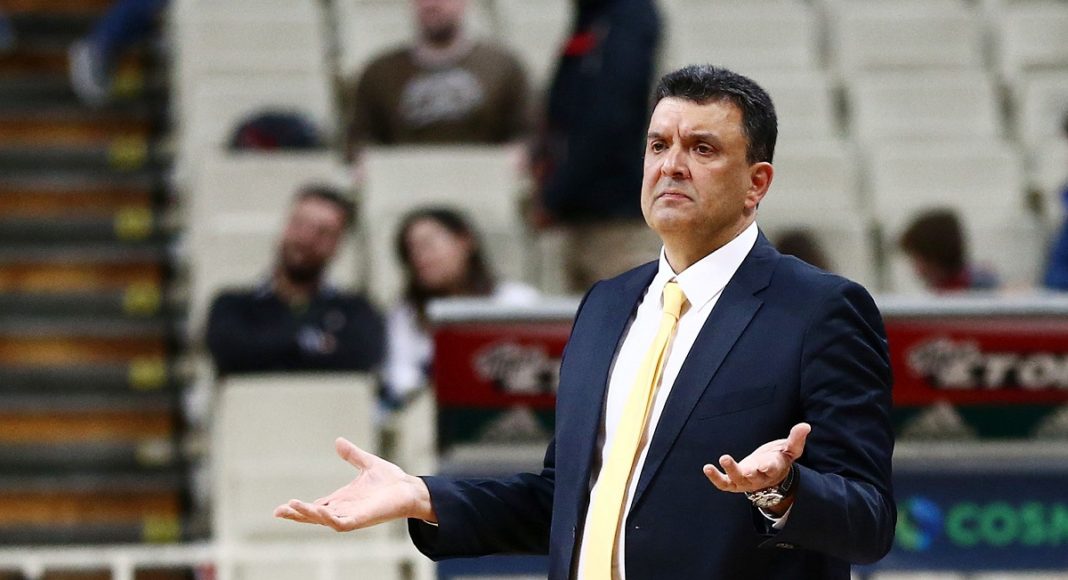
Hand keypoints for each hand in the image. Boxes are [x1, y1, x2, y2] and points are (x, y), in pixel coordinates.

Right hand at [273, 437, 435, 531]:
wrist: (410, 488)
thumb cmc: (391, 480)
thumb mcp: (366, 464)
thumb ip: (352, 455)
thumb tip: (338, 441)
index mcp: (342, 500)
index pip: (316, 507)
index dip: (300, 508)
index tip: (282, 507)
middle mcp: (344, 510)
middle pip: (314, 516)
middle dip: (297, 515)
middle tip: (278, 512)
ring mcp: (352, 516)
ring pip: (323, 520)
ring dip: (308, 515)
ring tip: (292, 507)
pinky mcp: (362, 519)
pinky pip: (341, 523)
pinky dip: (329, 519)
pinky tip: (319, 511)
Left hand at [703, 422, 809, 496]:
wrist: (769, 476)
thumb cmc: (778, 459)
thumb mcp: (790, 450)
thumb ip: (796, 439)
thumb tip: (806, 426)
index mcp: (774, 469)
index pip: (773, 469)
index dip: (769, 467)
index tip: (765, 464)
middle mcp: (759, 478)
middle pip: (753, 477)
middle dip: (748, 472)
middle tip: (743, 463)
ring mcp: (745, 481)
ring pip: (737, 480)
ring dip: (729, 470)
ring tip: (723, 458)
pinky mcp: (733, 482)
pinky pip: (723, 483)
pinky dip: (715, 477)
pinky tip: (707, 468)